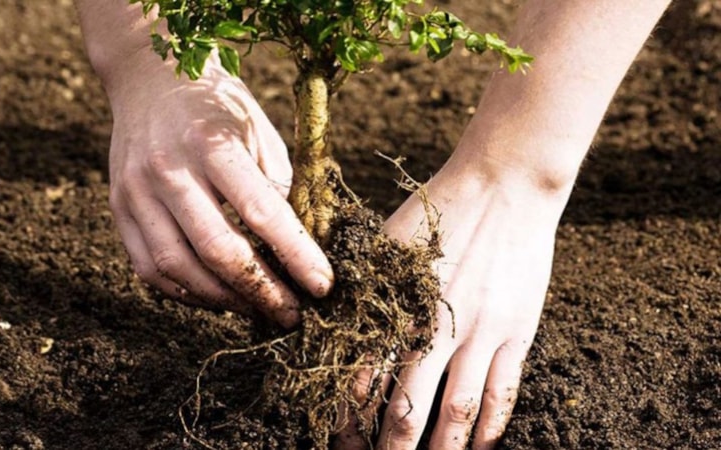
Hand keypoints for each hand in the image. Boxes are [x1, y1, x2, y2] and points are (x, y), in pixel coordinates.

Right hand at [100, 50, 332, 326]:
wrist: (148, 77)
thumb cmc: (218, 105)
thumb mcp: (260, 131)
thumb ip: (278, 187)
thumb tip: (301, 249)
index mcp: (212, 142)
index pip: (261, 211)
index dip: (296, 255)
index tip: (322, 286)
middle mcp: (168, 169)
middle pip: (217, 249)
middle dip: (262, 291)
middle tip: (292, 313)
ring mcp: (135, 191)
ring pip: (179, 268)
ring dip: (224, 300)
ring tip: (258, 309)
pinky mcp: (118, 209)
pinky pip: (150, 269)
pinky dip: (187, 292)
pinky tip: (217, 296)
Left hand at [336, 162, 567, 448]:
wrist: (504, 185)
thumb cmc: (437, 209)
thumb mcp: (385, 243)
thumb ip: (361, 286)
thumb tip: (327, 320)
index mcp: (396, 306)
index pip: (362, 380)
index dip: (348, 418)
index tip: (340, 441)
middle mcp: (435, 328)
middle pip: (407, 408)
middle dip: (389, 449)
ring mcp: (480, 333)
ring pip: (457, 412)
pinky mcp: (516, 332)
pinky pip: (503, 392)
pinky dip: (491, 428)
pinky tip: (482, 448)